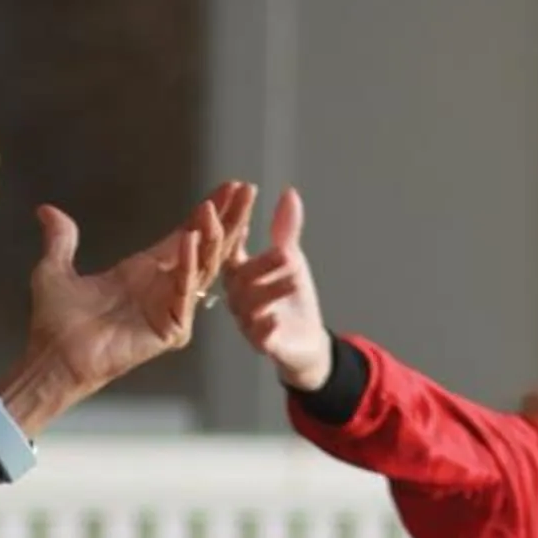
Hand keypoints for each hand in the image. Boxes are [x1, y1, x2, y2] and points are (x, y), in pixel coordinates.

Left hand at [9, 182, 252, 414]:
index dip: (208, 211)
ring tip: (218, 208)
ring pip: (204, 267)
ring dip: (213, 237)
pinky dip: (189, 265)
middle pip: (207, 247)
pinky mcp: (169, 329)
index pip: (187, 234)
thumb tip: (46, 211)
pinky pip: (184, 292)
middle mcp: (163, 287)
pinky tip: (192, 239)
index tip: (230, 187)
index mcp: (144, 271)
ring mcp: (170, 308)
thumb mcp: (55, 270)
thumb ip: (60, 240)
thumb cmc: (55, 323)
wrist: (52, 356)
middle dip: (228, 218)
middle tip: (247, 189)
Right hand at [222, 187, 331, 389]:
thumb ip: (285, 230)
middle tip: (284, 252)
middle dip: (261, 264)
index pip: (229, 251)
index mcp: (239, 275)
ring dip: (271, 291)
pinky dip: (266, 328)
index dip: (232, 233)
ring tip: (294, 278)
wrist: (307, 339)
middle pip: (241, 279)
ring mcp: (248, 323)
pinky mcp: (264, 344)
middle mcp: (238, 298)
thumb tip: (289, 192)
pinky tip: (276, 319)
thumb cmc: (291, 297)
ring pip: (251, 305)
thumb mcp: (290, 259)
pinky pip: (260, 337)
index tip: (237, 218)